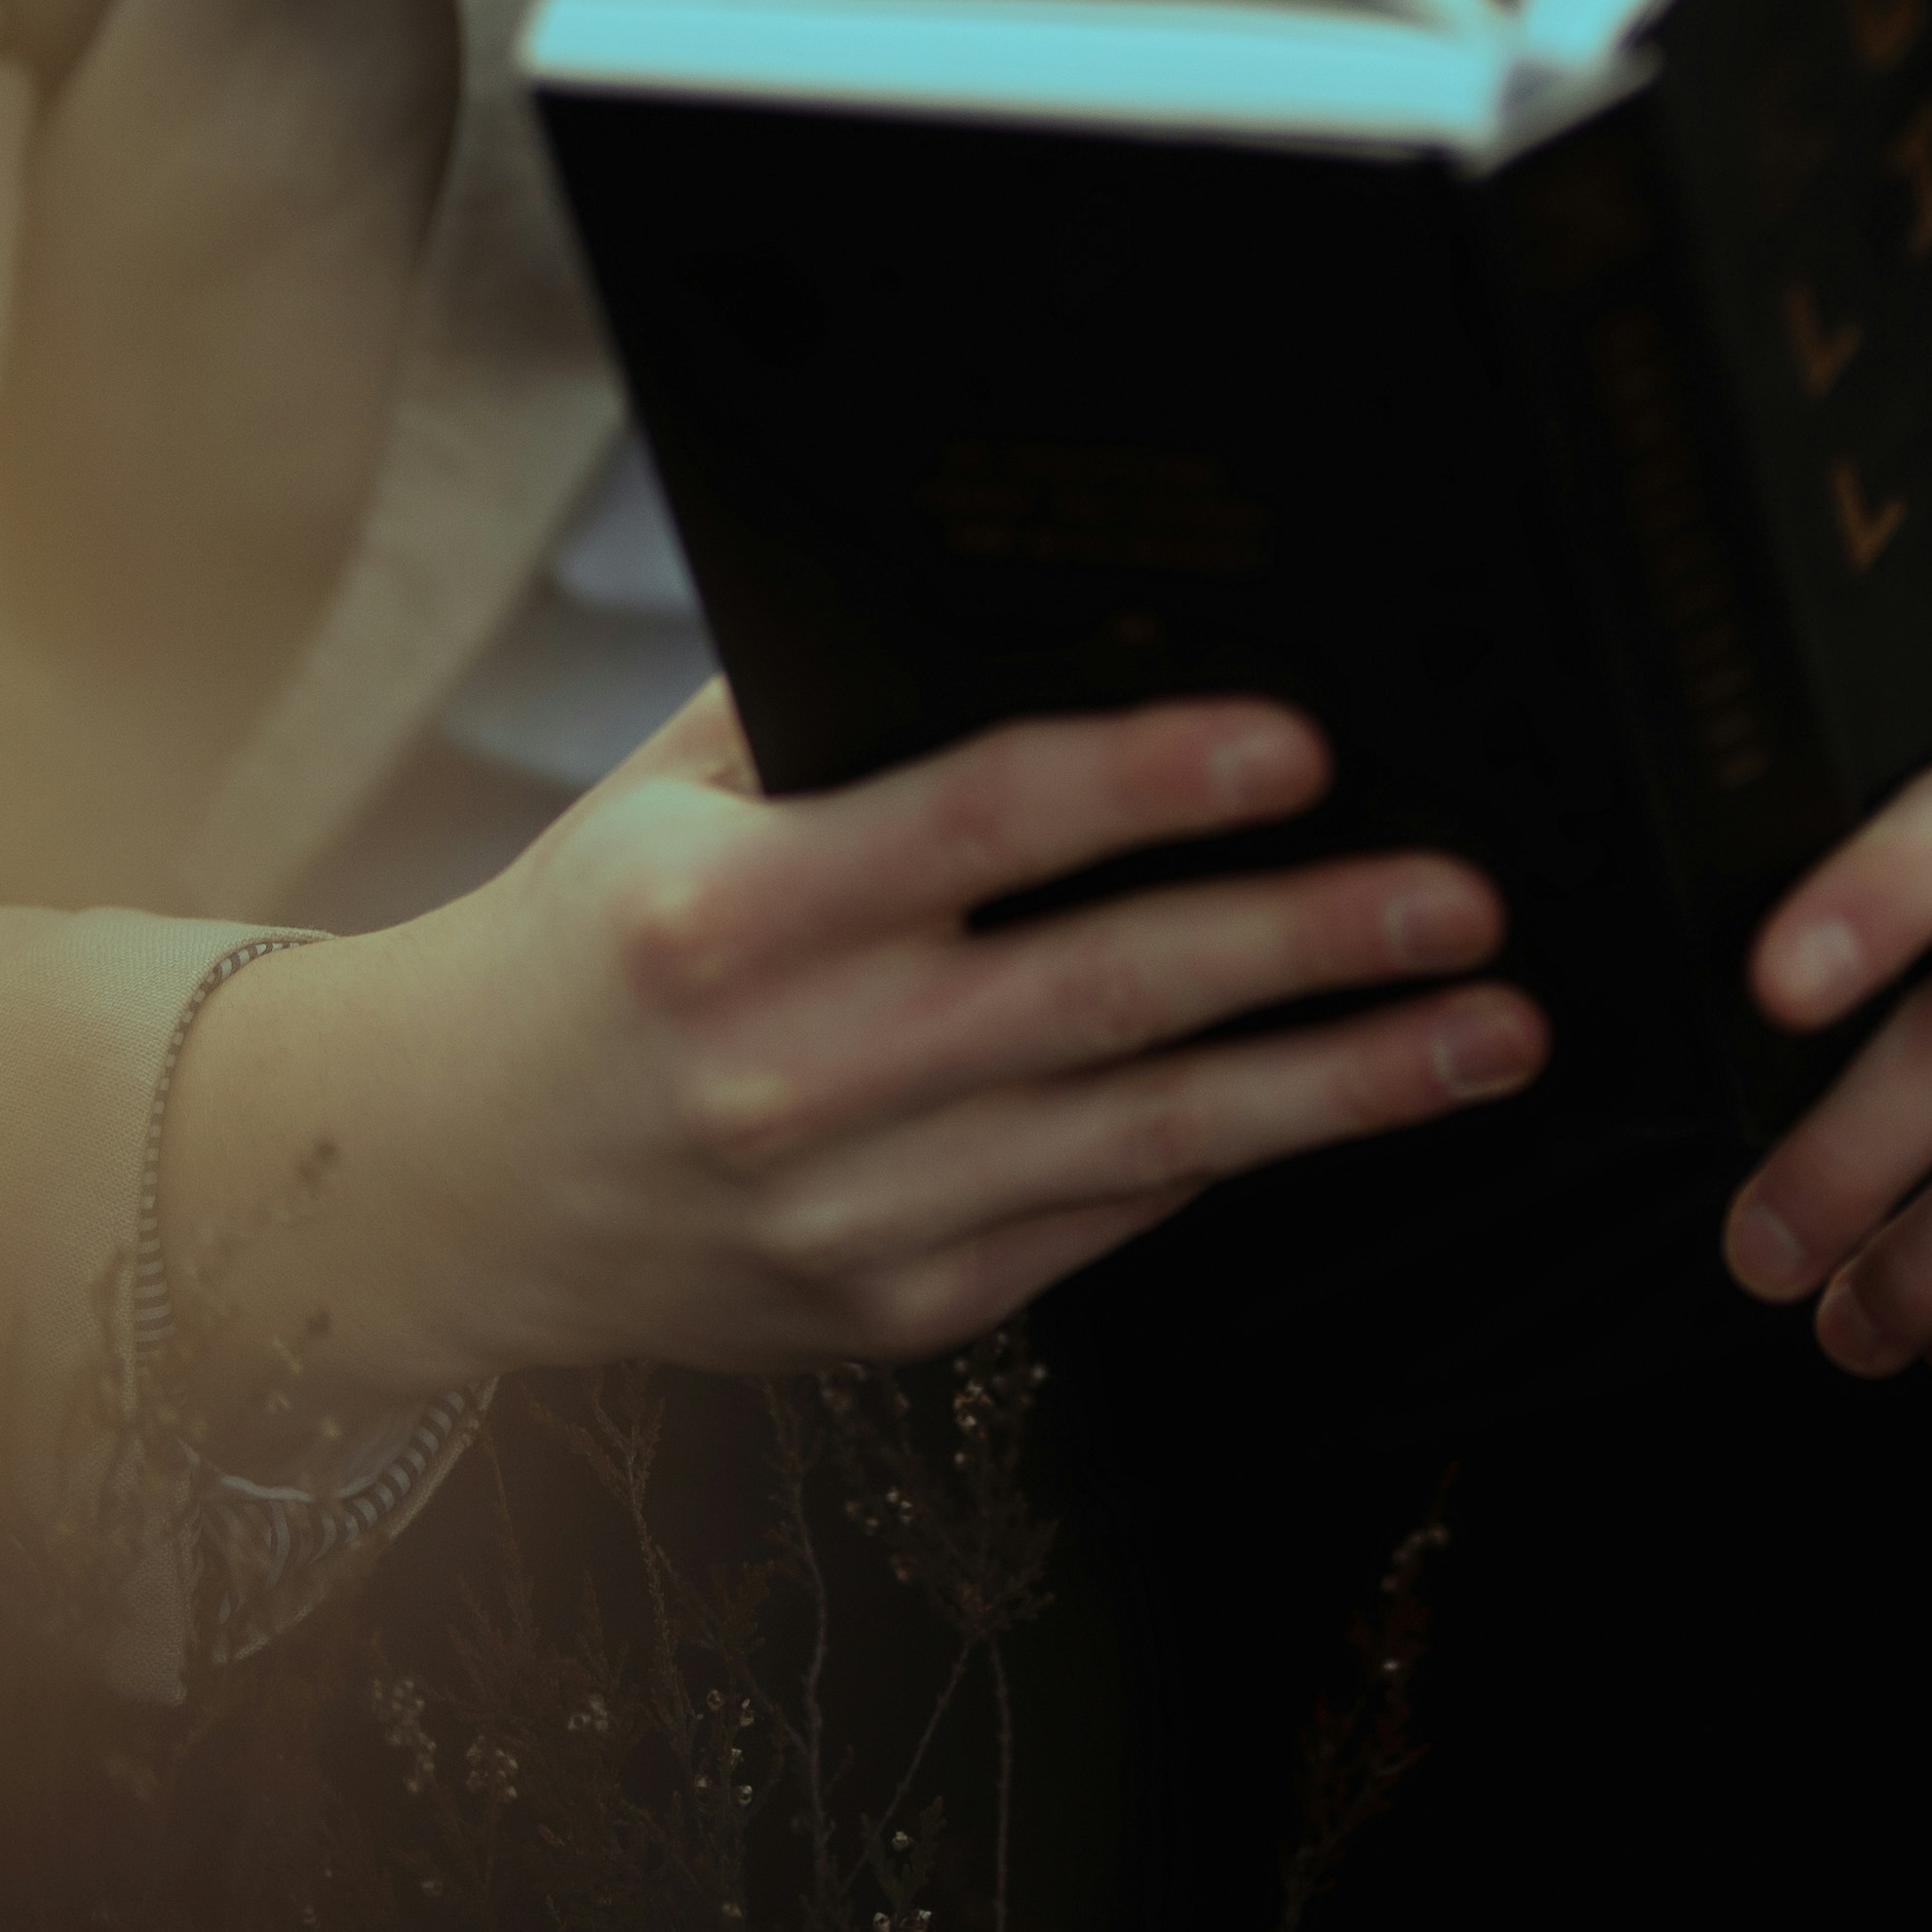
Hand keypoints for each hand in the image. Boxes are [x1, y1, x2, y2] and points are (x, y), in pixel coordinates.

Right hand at [161, 678, 1542, 1411]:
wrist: (446, 1184)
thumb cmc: (584, 946)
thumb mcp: (663, 796)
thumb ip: (829, 715)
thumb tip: (1050, 616)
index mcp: (724, 917)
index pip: (978, 826)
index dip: (1148, 781)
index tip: (1296, 745)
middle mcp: (792, 1076)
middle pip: (1103, 998)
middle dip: (1309, 944)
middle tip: (1466, 898)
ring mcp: (853, 1217)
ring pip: (1145, 1140)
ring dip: (1338, 1087)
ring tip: (1486, 1031)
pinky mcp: (900, 1315)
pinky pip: (1104, 1221)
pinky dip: (1229, 1157)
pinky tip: (1343, 1104)